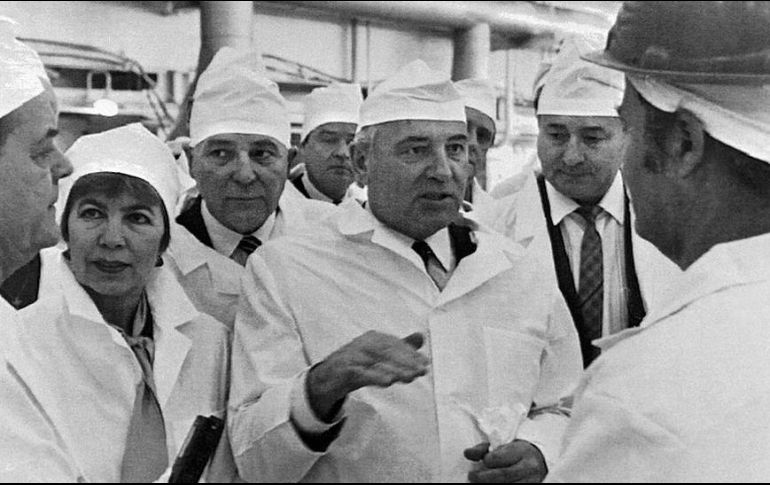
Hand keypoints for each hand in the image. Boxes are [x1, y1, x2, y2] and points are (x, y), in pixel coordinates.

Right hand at [307, 331, 428, 420]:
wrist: (326, 378)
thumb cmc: (356, 364)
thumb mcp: (379, 355)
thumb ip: (400, 347)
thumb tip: (421, 336)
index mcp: (373, 338)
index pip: (395, 343)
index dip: (410, 353)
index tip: (425, 363)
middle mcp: (363, 343)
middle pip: (388, 351)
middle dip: (406, 361)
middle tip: (421, 370)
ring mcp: (353, 355)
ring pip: (377, 361)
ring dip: (395, 369)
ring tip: (410, 377)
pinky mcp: (344, 369)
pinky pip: (362, 372)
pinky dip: (376, 376)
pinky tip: (388, 381)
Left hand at [465, 440, 546, 482]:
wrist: (538, 462)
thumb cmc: (514, 453)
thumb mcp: (501, 446)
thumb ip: (483, 449)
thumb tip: (467, 453)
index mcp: (522, 452)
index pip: (502, 457)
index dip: (489, 460)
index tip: (483, 461)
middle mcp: (529, 468)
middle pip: (504, 475)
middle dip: (484, 477)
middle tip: (472, 476)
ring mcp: (531, 481)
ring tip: (479, 483)